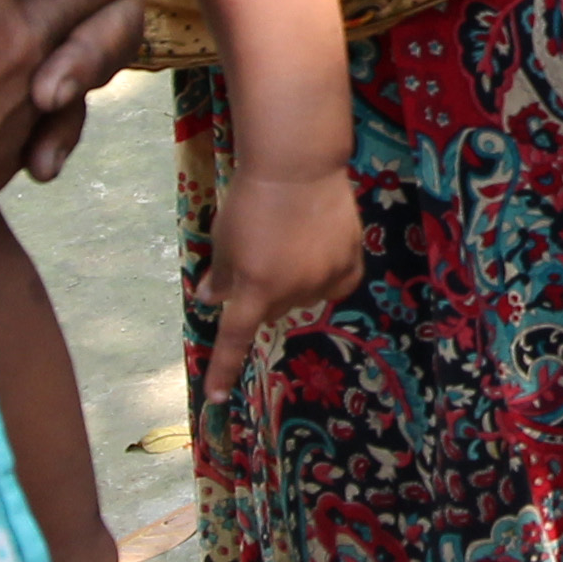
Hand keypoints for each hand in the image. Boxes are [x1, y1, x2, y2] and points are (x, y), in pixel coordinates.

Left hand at [196, 166, 360, 402]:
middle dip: (260, 295)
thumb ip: (220, 275)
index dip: (223, 369)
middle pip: (272, 311)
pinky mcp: (352, 260)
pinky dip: (326, 276)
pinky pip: (337, 283)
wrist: (297, 163)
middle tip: (258, 259)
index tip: (216, 398)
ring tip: (291, 242)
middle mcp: (293, 291)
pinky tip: (320, 254)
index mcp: (255, 289)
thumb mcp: (223, 238)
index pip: (235, 339)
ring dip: (294, 283)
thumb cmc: (250, 198)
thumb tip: (210, 300)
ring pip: (305, 298)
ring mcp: (326, 277)